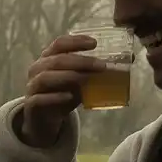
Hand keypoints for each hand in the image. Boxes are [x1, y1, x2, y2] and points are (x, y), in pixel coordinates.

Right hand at [19, 33, 106, 147]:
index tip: (95, 43)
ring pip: (46, 77)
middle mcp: (38, 69)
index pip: (60, 43)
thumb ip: (95, 71)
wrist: (44, 120)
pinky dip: (55, 97)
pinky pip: (40, 99)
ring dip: (68, 76)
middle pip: (56, 60)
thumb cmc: (63, 94)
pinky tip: (70, 97)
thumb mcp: (80, 82)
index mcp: (49, 58)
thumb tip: (129, 59)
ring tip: (86, 79)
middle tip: (101, 66)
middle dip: (80, 61)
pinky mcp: (32, 105)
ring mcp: (33, 87)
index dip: (76, 41)